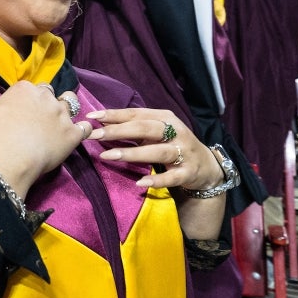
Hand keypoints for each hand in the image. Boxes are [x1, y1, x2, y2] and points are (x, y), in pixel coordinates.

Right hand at [0, 82, 91, 198]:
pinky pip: (85, 128)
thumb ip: (14, 103)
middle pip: (53, 95)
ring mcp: (61, 114)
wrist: (8, 156)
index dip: (33, 101)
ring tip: (58, 129)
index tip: (29, 112)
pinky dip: (82, 130)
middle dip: (49, 105)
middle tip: (42, 121)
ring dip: (65, 114)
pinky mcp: (72, 133)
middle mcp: (46, 97)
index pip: (36, 88)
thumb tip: (20, 108)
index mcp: (25, 89)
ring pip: (72, 105)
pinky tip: (75, 136)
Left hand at [84, 107, 223, 191]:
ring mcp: (183, 152)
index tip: (91, 116)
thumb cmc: (174, 145)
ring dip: (132, 153)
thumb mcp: (157, 132)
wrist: (205, 166)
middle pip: (145, 129)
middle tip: (95, 135)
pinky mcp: (188, 172)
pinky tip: (140, 183)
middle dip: (119, 131)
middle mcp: (176, 132)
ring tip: (109, 155)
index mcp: (165, 118)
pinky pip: (171, 177)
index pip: (137, 113)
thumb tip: (101, 122)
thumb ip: (133, 127)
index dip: (114, 114)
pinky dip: (157, 180)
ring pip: (157, 151)